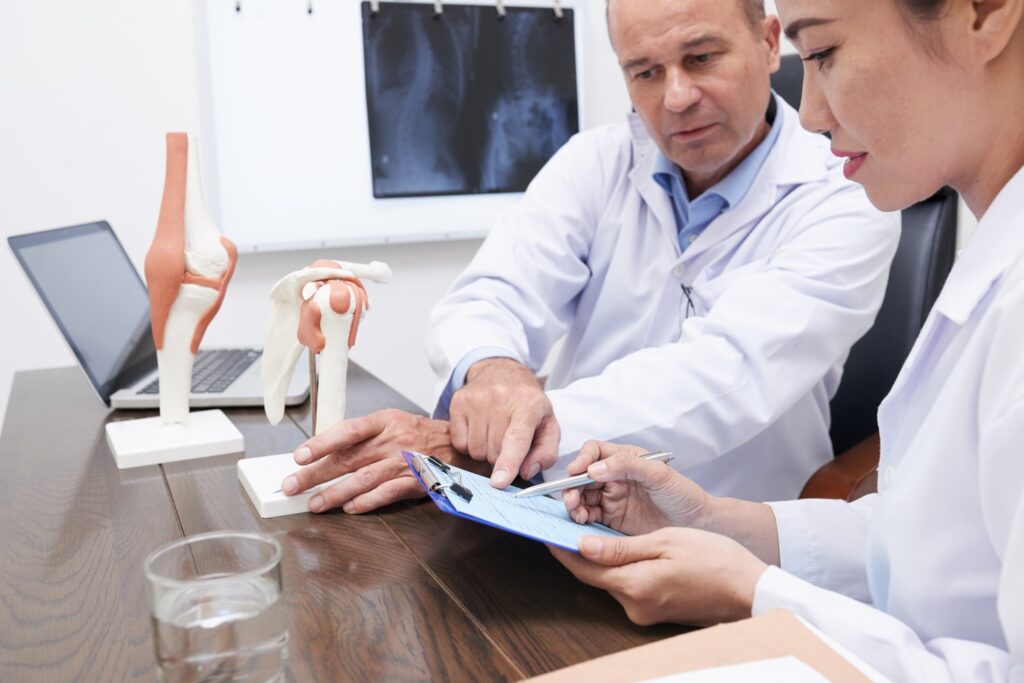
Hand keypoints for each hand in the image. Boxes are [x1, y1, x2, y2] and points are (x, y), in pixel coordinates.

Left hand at [280, 409, 455, 513]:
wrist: (457, 445)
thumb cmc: (418, 434)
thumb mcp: (392, 422)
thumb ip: (363, 434)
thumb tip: (325, 448)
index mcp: (385, 421)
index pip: (348, 430)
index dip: (322, 443)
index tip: (299, 456)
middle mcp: (393, 441)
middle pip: (348, 458)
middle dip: (316, 474)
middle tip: (293, 486)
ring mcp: (404, 463)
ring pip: (363, 479)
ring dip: (335, 494)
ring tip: (315, 503)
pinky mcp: (415, 482)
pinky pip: (386, 494)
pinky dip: (365, 502)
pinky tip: (348, 508)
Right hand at [449, 358, 559, 488]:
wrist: (500, 370)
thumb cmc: (526, 402)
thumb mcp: (548, 424)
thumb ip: (546, 452)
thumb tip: (526, 472)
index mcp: (528, 404)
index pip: (516, 438)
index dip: (508, 462)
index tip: (500, 482)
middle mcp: (500, 398)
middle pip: (494, 452)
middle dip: (501, 458)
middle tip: (508, 441)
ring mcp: (476, 399)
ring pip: (476, 451)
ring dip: (485, 451)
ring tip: (494, 433)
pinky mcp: (458, 402)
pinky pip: (460, 443)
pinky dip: (469, 444)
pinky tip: (479, 429)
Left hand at [549, 528, 767, 625]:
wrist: (750, 591)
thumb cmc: (714, 560)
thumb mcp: (664, 541)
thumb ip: (619, 548)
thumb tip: (582, 546)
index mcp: (633, 585)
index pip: (583, 568)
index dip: (562, 548)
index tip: (546, 530)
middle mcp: (634, 605)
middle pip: (595, 575)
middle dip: (581, 550)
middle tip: (571, 521)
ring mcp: (645, 612)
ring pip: (612, 580)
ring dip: (604, 559)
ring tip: (598, 530)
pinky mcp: (655, 612)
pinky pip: (629, 587)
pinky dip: (623, 568)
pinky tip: (626, 550)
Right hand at [562, 441, 709, 535]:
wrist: (697, 525)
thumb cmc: (683, 494)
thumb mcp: (658, 474)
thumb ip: (627, 465)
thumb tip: (594, 468)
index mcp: (624, 459)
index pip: (594, 452)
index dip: (581, 460)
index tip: (575, 472)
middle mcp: (614, 476)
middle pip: (582, 476)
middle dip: (571, 487)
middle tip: (571, 500)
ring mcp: (612, 499)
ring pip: (582, 497)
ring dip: (574, 504)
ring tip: (578, 514)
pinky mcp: (612, 519)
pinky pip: (589, 516)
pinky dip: (581, 519)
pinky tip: (583, 523)